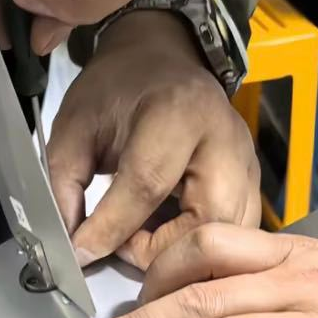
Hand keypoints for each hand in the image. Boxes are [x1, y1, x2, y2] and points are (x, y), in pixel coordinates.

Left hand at [48, 11, 259, 268]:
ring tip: (146, 242)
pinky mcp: (253, 182)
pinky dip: (201, 249)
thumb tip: (72, 245)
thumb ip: (65, 184)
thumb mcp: (75, 127)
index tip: (83, 252)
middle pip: (206, 221)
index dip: (111, 228)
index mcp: (177, 111)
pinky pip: (236, 235)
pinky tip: (169, 234)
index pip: (147, 185)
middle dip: (161, 252)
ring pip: (229, 237)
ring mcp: (246, 162)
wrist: (162, 61)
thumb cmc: (119, 90)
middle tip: (124, 249)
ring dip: (185, 256)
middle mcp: (223, 138)